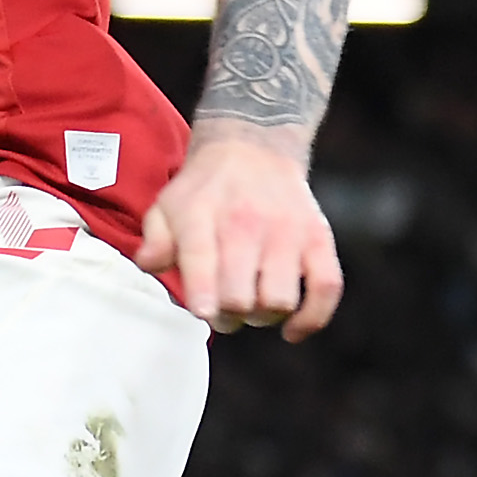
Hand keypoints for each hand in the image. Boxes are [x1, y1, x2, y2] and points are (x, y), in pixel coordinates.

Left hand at [136, 131, 342, 337]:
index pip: (203, 257)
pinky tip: (291, 329)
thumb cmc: (205, 190)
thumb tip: (149, 263)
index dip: (203, 292)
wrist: (254, 148)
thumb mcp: (168, 205)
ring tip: (252, 306)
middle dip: (227, 316)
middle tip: (221, 309)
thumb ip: (155, 239)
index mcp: (203, 215)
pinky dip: (311, 317)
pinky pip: (327, 287)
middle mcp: (247, 223)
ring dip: (263, 317)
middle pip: (240, 295)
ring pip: (280, 299)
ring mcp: (287, 232)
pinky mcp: (318, 239)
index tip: (204, 311)